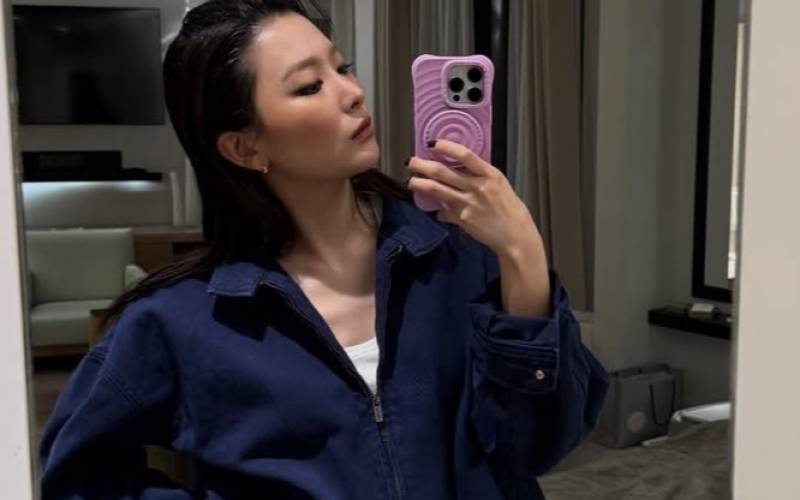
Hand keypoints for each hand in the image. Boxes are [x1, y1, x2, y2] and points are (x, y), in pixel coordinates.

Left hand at [406, 139, 541, 256]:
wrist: (515, 235)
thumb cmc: (509, 208)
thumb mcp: (499, 184)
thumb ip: (480, 176)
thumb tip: (459, 168)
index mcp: (489, 174)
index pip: (465, 155)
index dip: (446, 147)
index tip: (432, 143)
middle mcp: (477, 187)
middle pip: (443, 172)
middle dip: (422, 165)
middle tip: (411, 162)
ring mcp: (468, 204)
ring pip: (436, 190)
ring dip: (419, 184)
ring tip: (411, 181)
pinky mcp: (462, 219)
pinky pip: (443, 212)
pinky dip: (438, 211)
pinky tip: (437, 211)